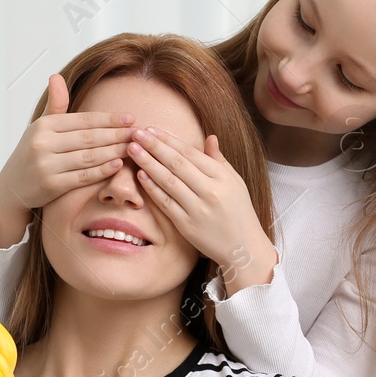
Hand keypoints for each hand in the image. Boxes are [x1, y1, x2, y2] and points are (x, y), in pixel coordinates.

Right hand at [0, 73, 135, 229]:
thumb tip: (56, 76)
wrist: (12, 187)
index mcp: (44, 125)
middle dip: (116, 135)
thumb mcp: (40, 127)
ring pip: (88, 156)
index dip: (109, 119)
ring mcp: (46, 165)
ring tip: (132, 147)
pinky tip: (117, 165)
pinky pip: (82, 176)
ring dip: (114, 152)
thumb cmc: (33, 153)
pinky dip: (102, 171)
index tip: (130, 118)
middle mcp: (43, 143)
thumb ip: (55, 105)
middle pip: (89, 138)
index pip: (83, 120)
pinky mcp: (51, 185)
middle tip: (137, 133)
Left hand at [125, 126, 277, 294]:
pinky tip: (140, 175)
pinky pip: (166, 203)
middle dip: (154, 146)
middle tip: (135, 133)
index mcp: (222, 177)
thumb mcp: (235, 182)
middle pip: (177, 163)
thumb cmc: (239, 211)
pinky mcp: (187, 226)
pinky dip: (152, 189)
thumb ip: (219, 160)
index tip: (151, 129)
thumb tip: (210, 137)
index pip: (190, 153)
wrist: (243, 247)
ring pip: (168, 181)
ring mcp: (198, 209)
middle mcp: (210, 191)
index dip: (168, 140)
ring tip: (132, 149)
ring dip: (148, 163)